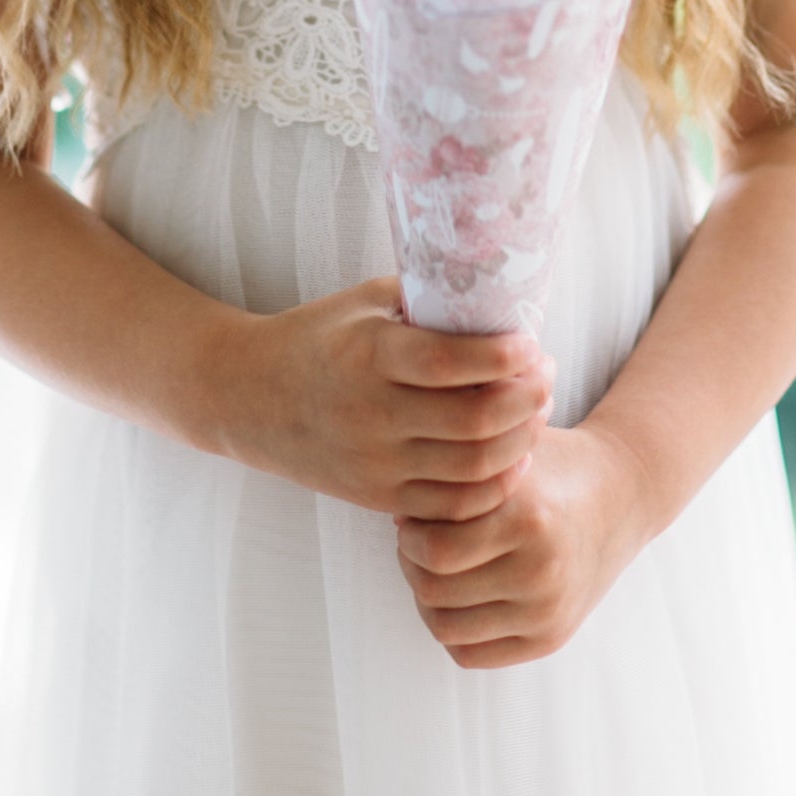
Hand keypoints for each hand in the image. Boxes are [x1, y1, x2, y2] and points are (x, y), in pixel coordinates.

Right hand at [231, 276, 554, 520]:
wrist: (248, 397)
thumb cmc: (317, 338)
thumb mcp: (362, 304)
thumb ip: (422, 300)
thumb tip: (493, 289)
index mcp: (368, 355)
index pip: (449, 363)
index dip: (502, 356)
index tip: (531, 343)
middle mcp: (371, 414)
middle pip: (473, 421)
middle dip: (527, 398)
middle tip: (547, 374)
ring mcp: (375, 463)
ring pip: (472, 468)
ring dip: (521, 440)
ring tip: (536, 411)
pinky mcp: (378, 498)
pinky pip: (452, 505)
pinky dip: (493, 487)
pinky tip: (514, 459)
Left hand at [394, 423, 649, 669]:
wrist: (620, 494)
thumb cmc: (550, 466)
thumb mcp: (505, 454)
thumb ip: (453, 480)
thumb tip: (397, 517)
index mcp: (528, 518)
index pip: (435, 549)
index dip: (409, 535)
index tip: (412, 518)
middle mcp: (541, 570)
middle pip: (434, 590)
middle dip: (412, 564)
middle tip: (417, 542)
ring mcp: (548, 610)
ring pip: (445, 627)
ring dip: (427, 598)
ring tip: (437, 568)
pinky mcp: (551, 638)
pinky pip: (470, 653)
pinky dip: (453, 628)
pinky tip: (460, 594)